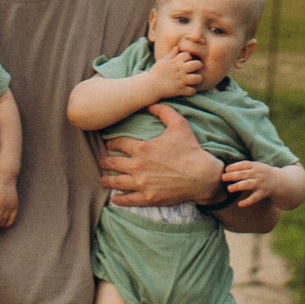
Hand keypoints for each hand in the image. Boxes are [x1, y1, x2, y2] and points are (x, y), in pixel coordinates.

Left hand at [97, 103, 225, 210]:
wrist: (202, 176)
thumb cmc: (190, 149)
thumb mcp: (179, 124)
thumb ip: (163, 111)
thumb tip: (150, 104)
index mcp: (142, 148)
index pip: (119, 144)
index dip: (112, 144)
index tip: (109, 145)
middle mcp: (138, 166)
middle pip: (113, 163)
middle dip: (105, 162)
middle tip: (102, 162)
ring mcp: (142, 184)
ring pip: (116, 182)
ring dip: (107, 180)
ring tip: (104, 180)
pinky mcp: (148, 198)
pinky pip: (128, 200)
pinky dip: (118, 199)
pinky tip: (115, 198)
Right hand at [153, 42, 208, 93]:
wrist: (150, 85)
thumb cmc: (156, 72)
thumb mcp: (163, 61)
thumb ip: (171, 54)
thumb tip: (177, 47)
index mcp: (175, 62)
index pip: (188, 55)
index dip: (189, 57)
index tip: (187, 61)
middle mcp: (180, 70)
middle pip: (197, 64)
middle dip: (198, 65)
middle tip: (195, 69)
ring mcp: (181, 81)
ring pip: (197, 78)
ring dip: (197, 79)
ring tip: (194, 79)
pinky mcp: (180, 90)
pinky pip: (192, 91)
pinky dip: (191, 91)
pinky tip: (189, 89)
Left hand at [222, 162, 288, 214]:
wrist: (283, 182)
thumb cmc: (266, 174)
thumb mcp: (258, 167)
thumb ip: (246, 168)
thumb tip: (228, 170)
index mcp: (257, 166)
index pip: (244, 164)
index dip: (235, 166)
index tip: (226, 169)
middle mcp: (259, 174)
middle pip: (244, 174)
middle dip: (232, 175)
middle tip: (222, 178)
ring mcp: (261, 183)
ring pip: (248, 184)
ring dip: (238, 186)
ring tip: (229, 189)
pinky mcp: (264, 193)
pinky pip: (254, 198)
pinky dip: (247, 201)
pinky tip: (240, 204)